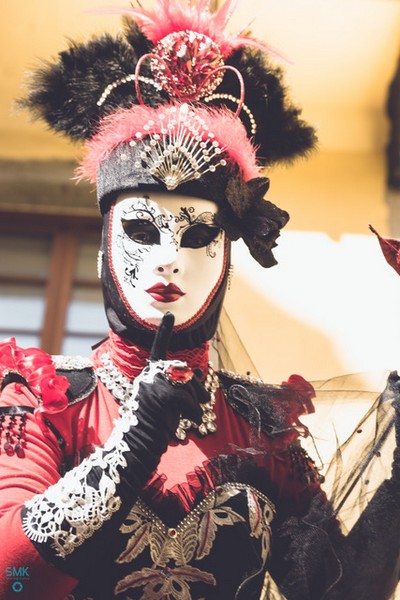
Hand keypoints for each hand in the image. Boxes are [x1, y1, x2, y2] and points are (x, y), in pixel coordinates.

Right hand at [135, 312, 207, 438]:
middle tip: (204, 401)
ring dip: (197, 402)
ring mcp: (155, 384)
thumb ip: (182, 383)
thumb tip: (201, 370)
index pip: (158, 347)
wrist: (140, 442)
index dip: (164, 331)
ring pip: (189, 385)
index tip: (170, 314)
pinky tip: (190, 421)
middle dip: (197, 387)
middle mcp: (150, 374)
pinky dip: (195, 412)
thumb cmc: (156, 422)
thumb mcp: (170, 398)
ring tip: (191, 415)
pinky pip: (189, 399)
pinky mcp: (162, 396)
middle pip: (185, 371)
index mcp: (150, 373)